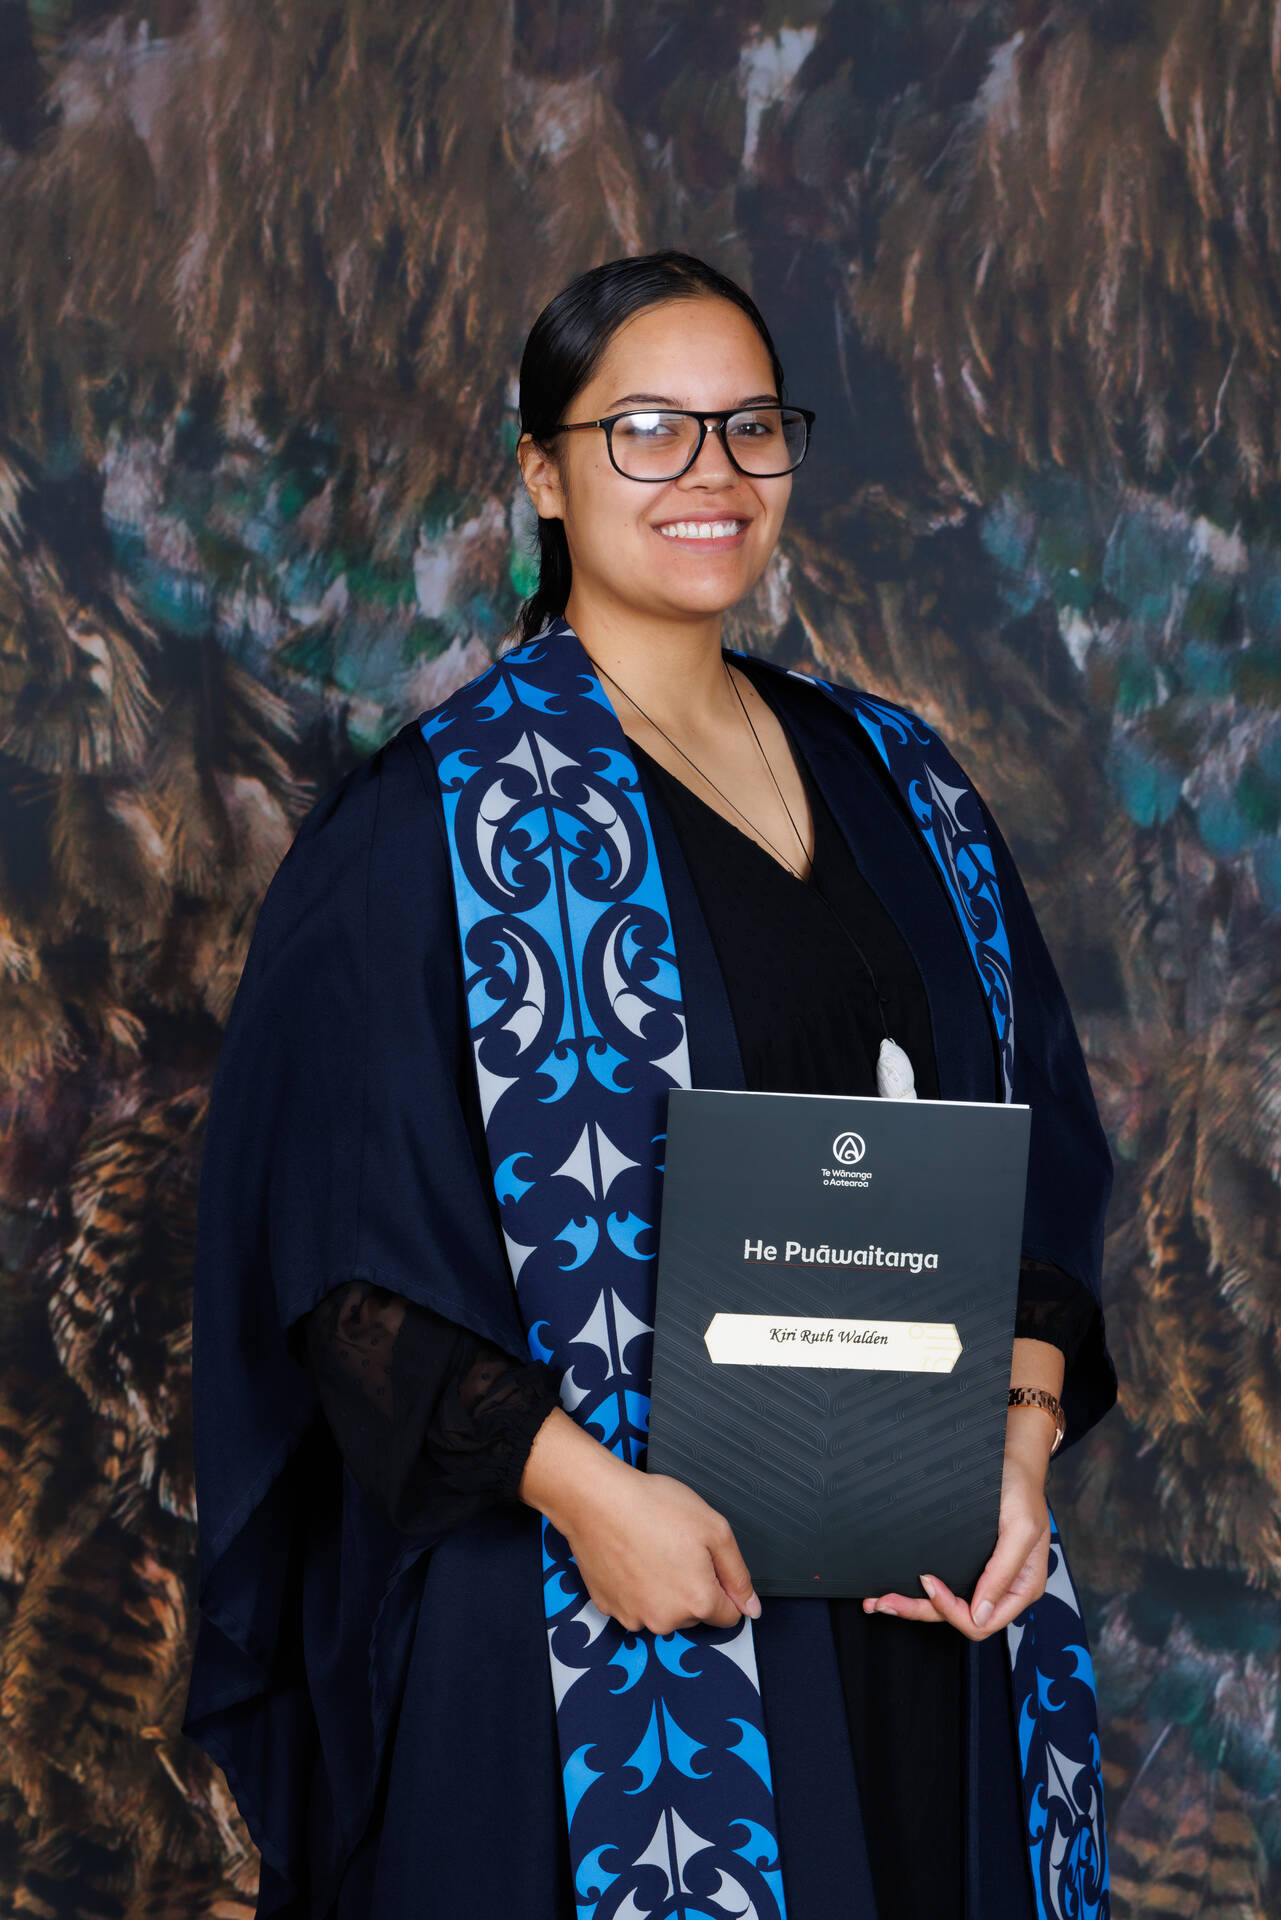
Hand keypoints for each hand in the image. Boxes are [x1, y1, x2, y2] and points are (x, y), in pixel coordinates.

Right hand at [519, 1407, 760, 1635]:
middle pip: (694, 1614)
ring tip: (650, 1549)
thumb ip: (738, 1575)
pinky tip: (630, 1557)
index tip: (705, 1561)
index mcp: (697, 1602)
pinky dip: (635, 1587)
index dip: (723, 1586)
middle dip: (692, 1586)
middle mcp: (665, 1621)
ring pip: (663, 1611)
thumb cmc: (654, 1507)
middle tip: (676, 1547)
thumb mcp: (715, 1529)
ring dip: (663, 1589)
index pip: (728, 1616)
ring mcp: (634, 1617)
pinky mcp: (609, 1608)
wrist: (597, 1499)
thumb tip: (751, 1609)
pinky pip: (634, 1604)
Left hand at [859, 1421, 1052, 1639]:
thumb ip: (1003, 1573)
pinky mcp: (969, 1566)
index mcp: (1020, 1588)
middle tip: (885, 1601)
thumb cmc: (1020, 1490)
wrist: (1012, 1461)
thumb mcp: (1020, 1529)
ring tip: (879, 1602)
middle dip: (919, 1610)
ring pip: (945, 1607)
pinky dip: (918, 1592)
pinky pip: (944, 1587)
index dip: (951, 1610)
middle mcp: (1002, 1589)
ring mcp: (984, 1579)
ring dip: (912, 1606)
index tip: (927, 1581)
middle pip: (957, 1618)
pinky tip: (895, 1588)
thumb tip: (981, 1614)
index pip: (981, 1622)